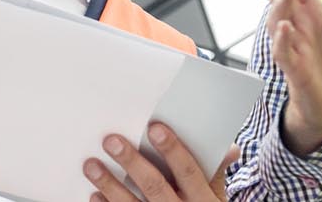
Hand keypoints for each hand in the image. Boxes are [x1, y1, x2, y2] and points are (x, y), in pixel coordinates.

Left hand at [84, 122, 237, 201]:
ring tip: (92, 165)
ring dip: (109, 185)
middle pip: (155, 187)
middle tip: (111, 141)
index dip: (172, 150)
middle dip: (132, 162)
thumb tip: (229, 149)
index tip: (154, 128)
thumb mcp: (216, 199)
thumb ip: (215, 173)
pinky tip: (95, 195)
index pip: (189, 172)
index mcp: (204, 201)